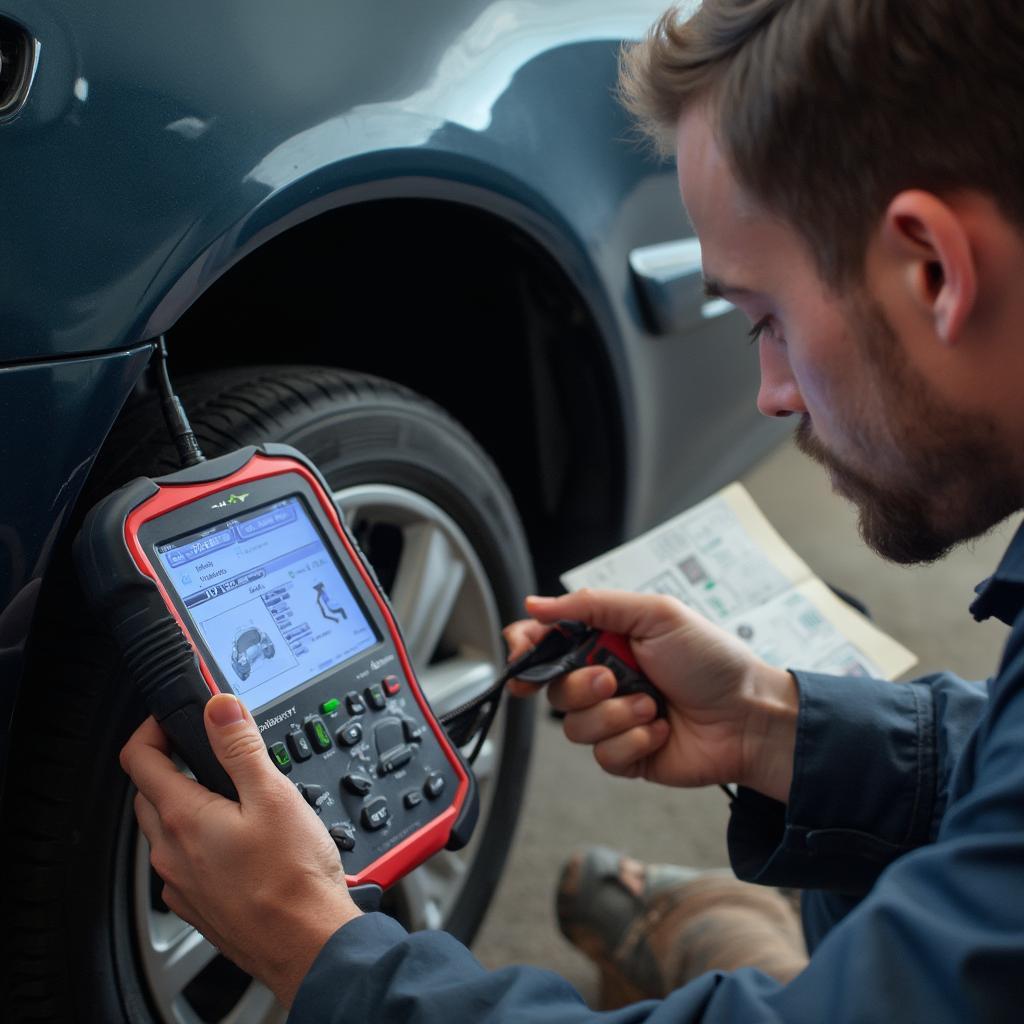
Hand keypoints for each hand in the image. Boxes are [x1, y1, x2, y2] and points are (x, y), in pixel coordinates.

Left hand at [120, 695, 359, 1007]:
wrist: (307, 944)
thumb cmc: (292, 879)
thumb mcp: (273, 795)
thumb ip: (241, 747)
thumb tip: (219, 708)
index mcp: (183, 818)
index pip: (139, 759)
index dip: (152, 728)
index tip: (173, 718)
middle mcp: (171, 853)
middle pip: (149, 793)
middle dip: (170, 765)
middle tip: (207, 751)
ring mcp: (181, 883)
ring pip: (166, 830)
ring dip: (186, 804)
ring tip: (231, 795)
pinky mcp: (197, 905)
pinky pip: (184, 862)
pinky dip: (200, 841)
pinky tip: (238, 841)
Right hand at [503, 591, 798, 801]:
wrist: (750, 715)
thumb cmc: (711, 659)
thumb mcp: (654, 614)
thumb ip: (591, 605)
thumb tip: (535, 604)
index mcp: (606, 640)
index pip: (546, 642)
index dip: (526, 648)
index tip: (522, 651)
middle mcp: (604, 678)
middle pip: (554, 688)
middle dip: (581, 685)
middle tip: (612, 678)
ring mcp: (614, 718)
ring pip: (574, 726)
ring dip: (614, 715)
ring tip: (652, 705)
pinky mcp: (626, 754)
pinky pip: (602, 756)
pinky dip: (632, 741)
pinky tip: (660, 730)